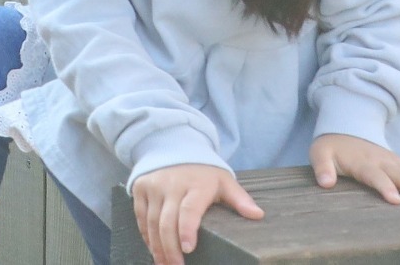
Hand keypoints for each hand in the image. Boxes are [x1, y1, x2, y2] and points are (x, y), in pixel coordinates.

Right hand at [132, 164, 261, 264]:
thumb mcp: (223, 181)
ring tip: (164, 264)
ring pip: (151, 222)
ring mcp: (154, 186)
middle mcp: (172, 184)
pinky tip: (153, 249)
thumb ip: (239, 198)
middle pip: (167, 221)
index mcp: (196, 184)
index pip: (189, 210)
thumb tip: (258, 215)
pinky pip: (140, 216)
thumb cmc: (204, 172)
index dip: (187, 230)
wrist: (175, 146)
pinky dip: (146, 236)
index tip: (188, 249)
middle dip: (170, 248)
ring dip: (157, 246)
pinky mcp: (141, 188)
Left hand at [310, 134, 399, 206]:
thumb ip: (322, 168)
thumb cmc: (331, 147)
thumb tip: (325, 183)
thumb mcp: (319, 154)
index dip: (384, 187)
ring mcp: (394, 160)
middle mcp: (382, 161)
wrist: (344, 126)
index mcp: (362, 162)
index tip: (395, 200)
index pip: (374, 176)